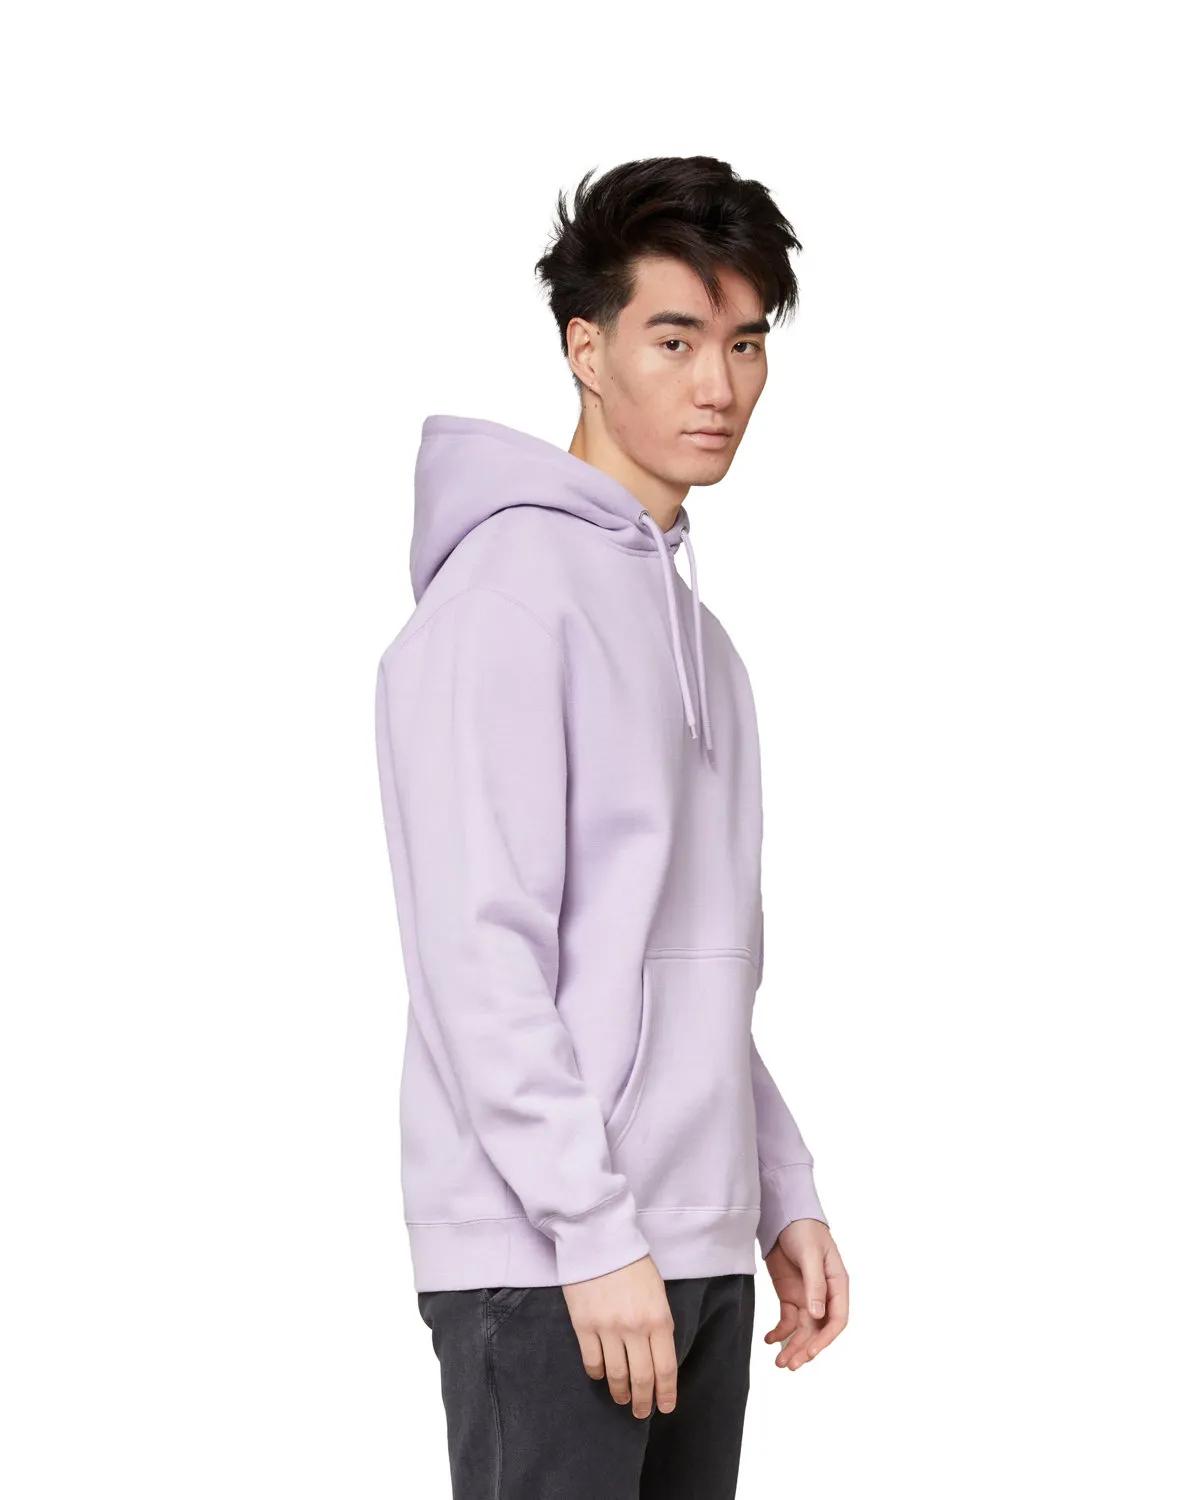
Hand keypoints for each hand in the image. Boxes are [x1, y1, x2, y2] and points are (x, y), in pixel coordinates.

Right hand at [561, 1254, 676, 1417]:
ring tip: (621, 1399)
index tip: (665, 1407)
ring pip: (616, 1375)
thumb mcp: (657, 1291)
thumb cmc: (632, 1262)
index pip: (665, 1368)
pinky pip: (592, 1361)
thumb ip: (659, 1323)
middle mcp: (635, 1328)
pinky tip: (601, 1376)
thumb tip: (657, 1354)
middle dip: (643, 1400)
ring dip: (620, 1392)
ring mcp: (608, 1328)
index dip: (666, 1393)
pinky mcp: (584, 1325)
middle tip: (641, 1412)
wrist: (599, 1238)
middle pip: (642, 1377)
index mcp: (658, 1318)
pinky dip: (598, 1373)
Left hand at [763, 1218, 848, 1369]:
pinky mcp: (790, 1294)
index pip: (837, 1319)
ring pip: (802, 1329)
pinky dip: (779, 1331)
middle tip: (791, 1365)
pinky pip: (787, 1319)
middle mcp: (824, 1295)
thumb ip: (815, 1285)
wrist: (783, 1215)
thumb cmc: (804, 1230)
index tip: (811, 1353)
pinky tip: (769, 1339)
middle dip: (805, 1348)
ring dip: (792, 1346)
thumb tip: (818, 1316)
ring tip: (780, 1363)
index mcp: (837, 1285)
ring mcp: (806, 1296)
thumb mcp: (811, 1255)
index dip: (825, 1339)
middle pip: (818, 1329)